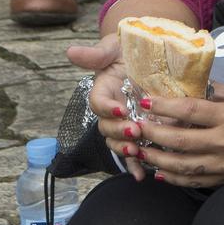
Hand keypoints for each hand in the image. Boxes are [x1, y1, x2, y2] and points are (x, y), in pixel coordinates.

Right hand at [68, 32, 150, 181]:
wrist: (152, 55)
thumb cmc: (129, 50)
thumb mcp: (115, 48)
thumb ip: (96, 54)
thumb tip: (71, 51)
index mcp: (104, 91)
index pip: (98, 103)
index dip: (107, 108)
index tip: (120, 109)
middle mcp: (112, 110)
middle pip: (107, 127)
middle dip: (119, 132)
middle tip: (134, 130)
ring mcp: (126, 122)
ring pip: (118, 142)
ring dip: (125, 149)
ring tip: (136, 150)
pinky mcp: (142, 130)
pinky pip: (135, 153)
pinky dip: (136, 165)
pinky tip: (141, 176)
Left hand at [126, 84, 223, 186]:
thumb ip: (216, 93)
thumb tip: (189, 86)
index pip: (190, 111)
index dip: (165, 106)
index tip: (146, 101)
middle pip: (180, 141)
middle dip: (152, 134)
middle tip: (133, 127)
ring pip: (182, 165)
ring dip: (156, 158)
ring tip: (138, 150)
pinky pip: (195, 181)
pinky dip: (174, 178)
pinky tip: (159, 171)